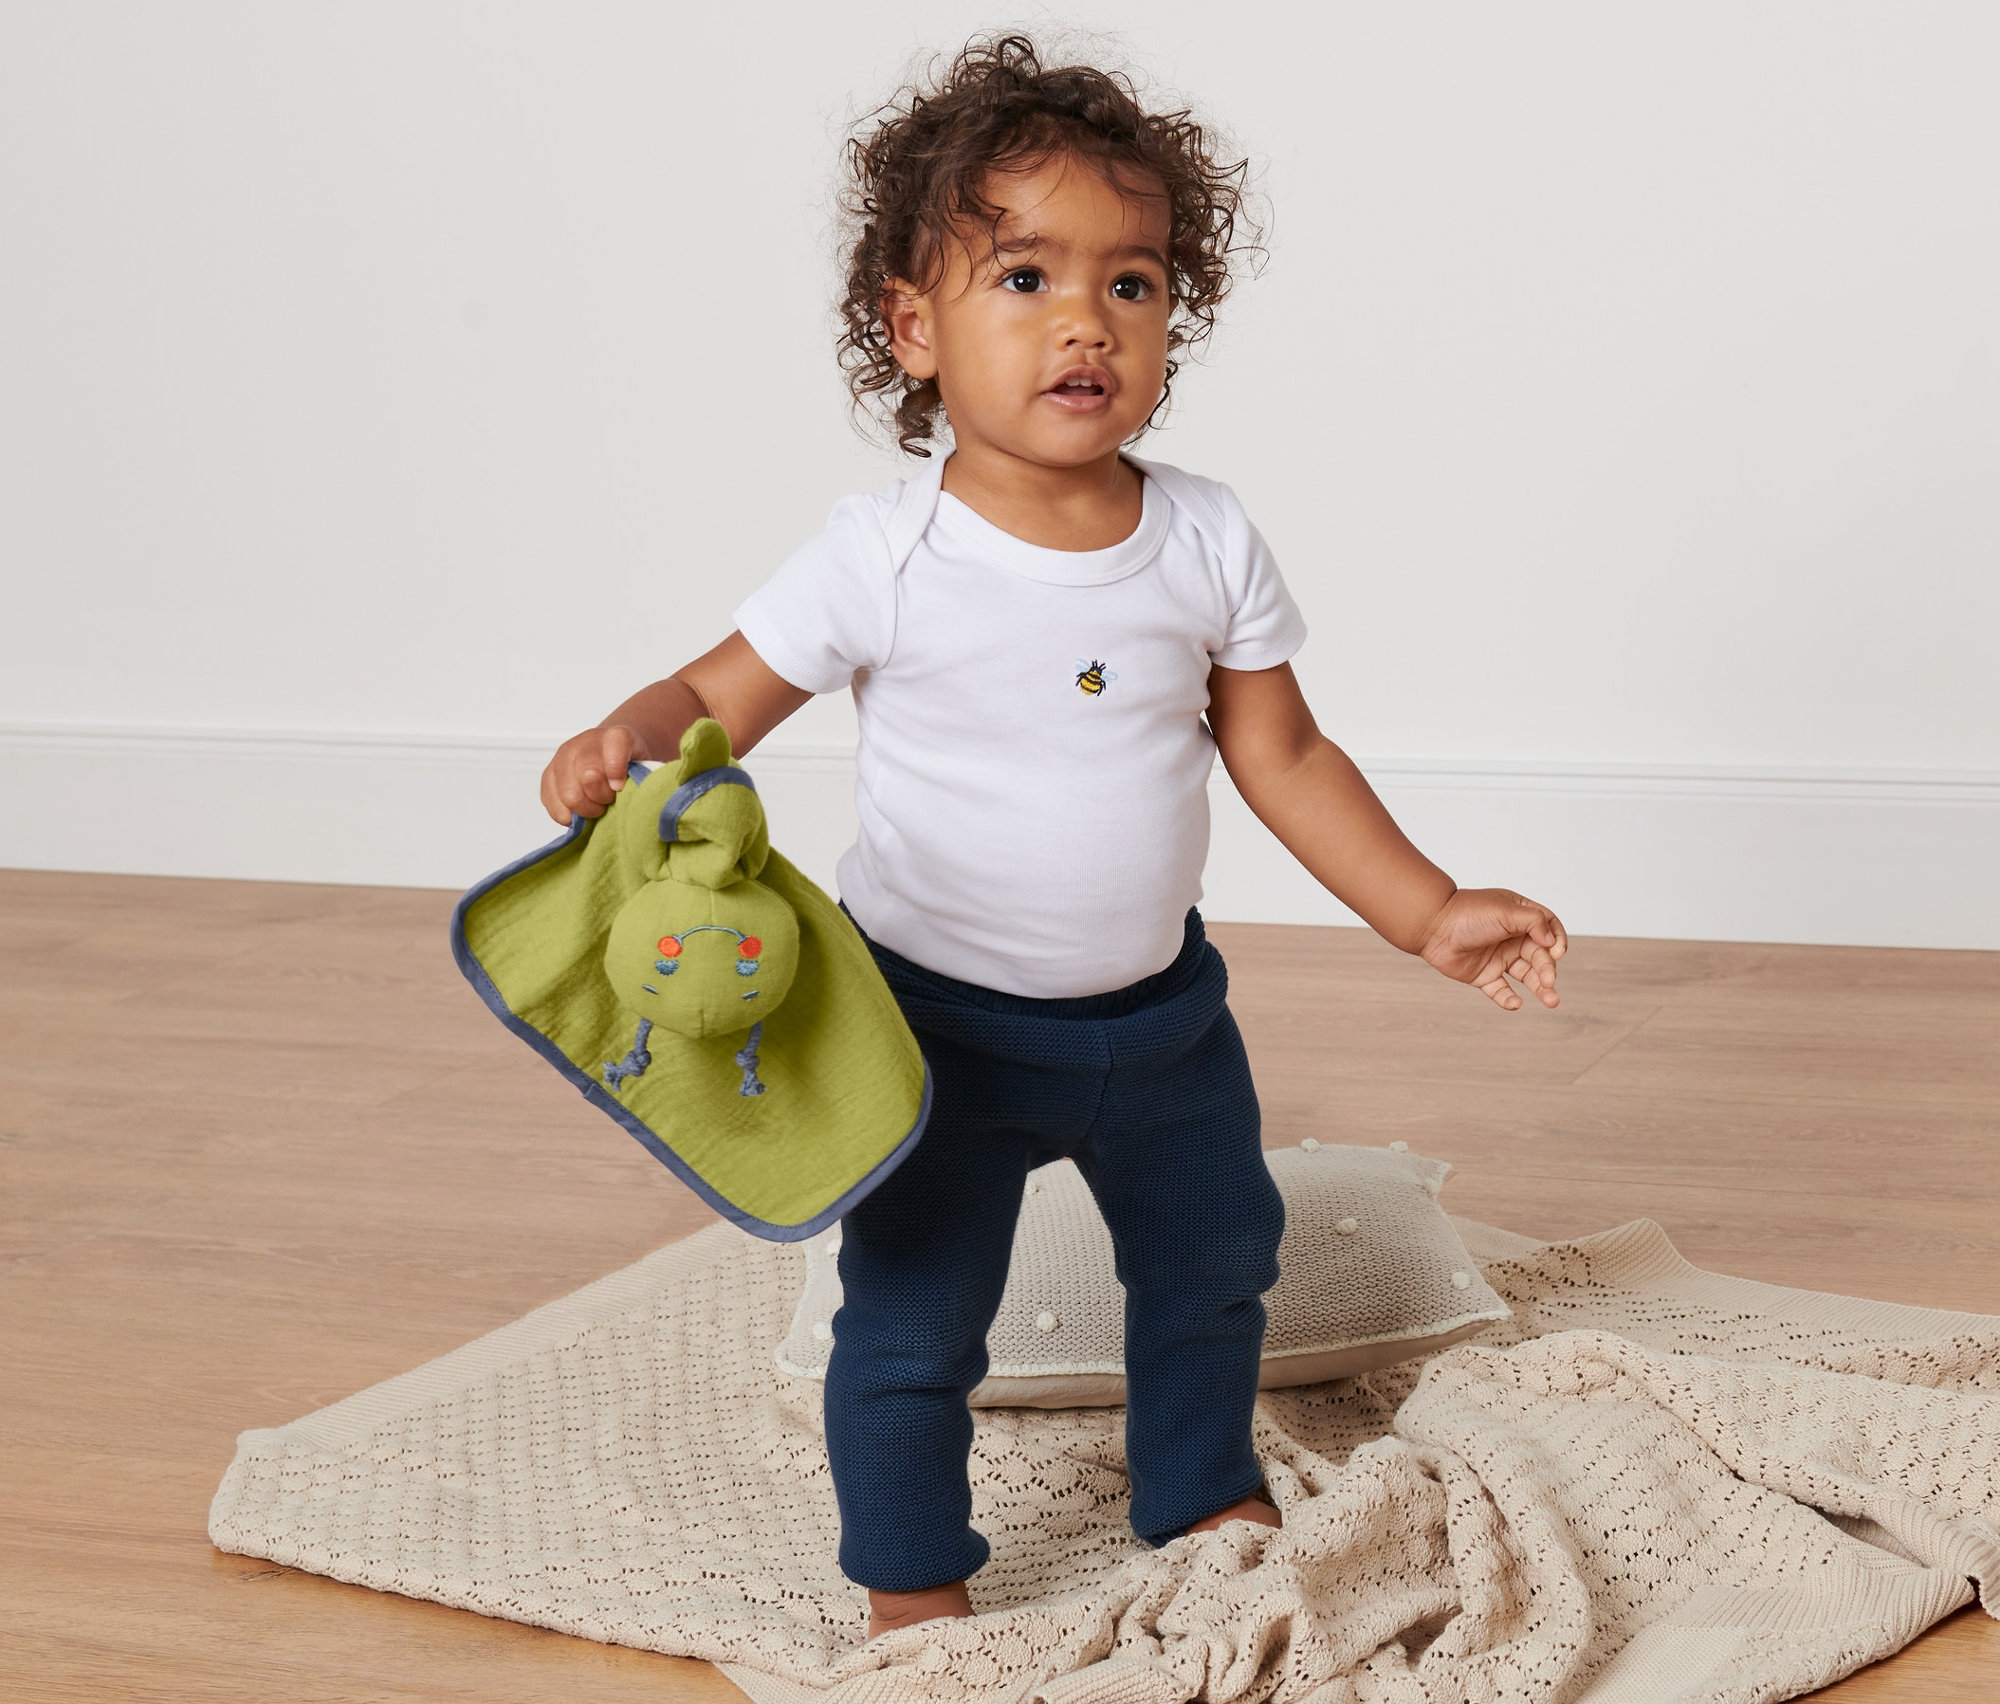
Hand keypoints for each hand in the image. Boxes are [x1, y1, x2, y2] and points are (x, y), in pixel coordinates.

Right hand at [539, 724, 646, 824]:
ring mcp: (563, 757)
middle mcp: (585, 742)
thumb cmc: (630, 766)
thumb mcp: (646, 768)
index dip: (616, 768)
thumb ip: (644, 779)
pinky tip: (580, 811)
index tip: (619, 787)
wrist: (611, 754)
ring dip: (585, 809)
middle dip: (602, 799)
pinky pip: (553, 805)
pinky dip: (568, 816)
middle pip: (587, 777)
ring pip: (569, 795)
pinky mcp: (548, 775)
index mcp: (616, 736)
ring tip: (596, 806)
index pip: (616, 744)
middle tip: (610, 801)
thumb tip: (631, 799)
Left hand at [1418, 888, 1567, 1010]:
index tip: (1556, 951)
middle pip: (1540, 956)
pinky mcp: (1485, 975)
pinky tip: (1516, 1003)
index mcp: (1520, 917)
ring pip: (1527, 976)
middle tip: (1549, 982)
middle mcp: (1512, 938)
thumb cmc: (1468, 914)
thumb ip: (1534, 922)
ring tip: (1552, 1001)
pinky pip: (1502, 991)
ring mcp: (1499, 957)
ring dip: (1540, 988)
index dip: (1557, 941)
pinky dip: (1510, 999)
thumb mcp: (1506, 911)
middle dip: (1549, 970)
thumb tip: (1552, 941)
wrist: (1432, 927)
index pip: (1549, 929)